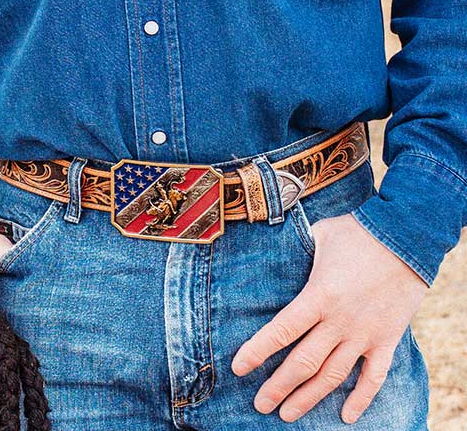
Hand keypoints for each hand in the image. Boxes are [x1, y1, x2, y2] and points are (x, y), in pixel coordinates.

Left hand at [230, 211, 428, 423]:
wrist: (407, 238)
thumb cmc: (357, 232)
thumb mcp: (318, 235)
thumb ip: (297, 247)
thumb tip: (277, 243)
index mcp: (318, 296)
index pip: (281, 331)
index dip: (258, 352)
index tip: (239, 368)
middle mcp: (339, 321)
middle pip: (303, 363)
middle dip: (279, 387)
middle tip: (260, 405)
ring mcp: (365, 334)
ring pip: (333, 376)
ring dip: (309, 398)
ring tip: (288, 414)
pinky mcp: (387, 339)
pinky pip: (374, 377)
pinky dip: (361, 399)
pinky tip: (346, 415)